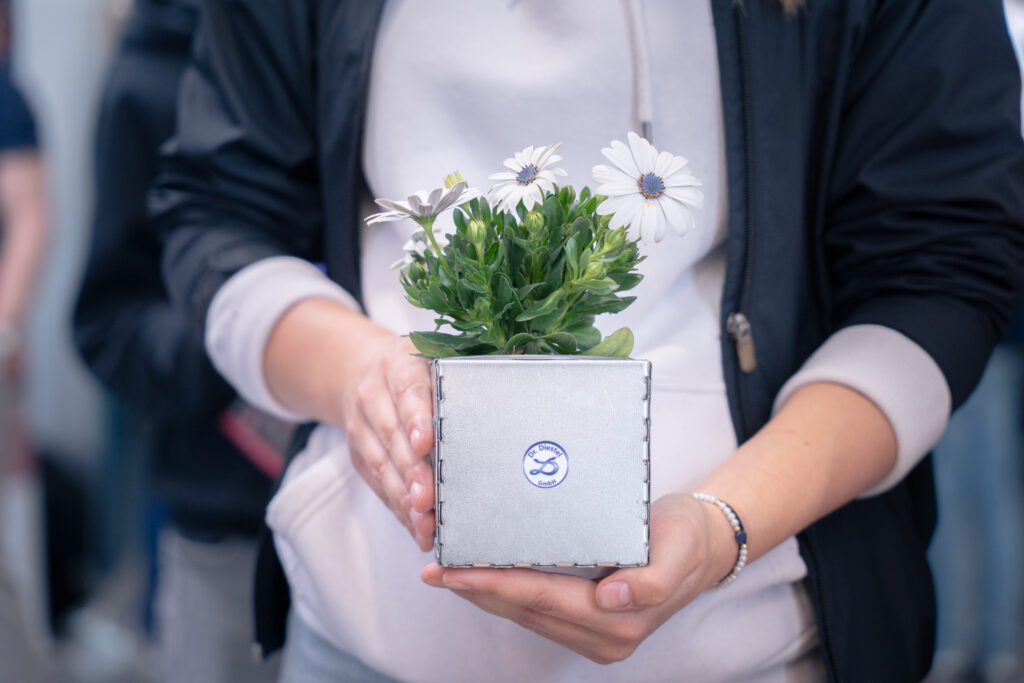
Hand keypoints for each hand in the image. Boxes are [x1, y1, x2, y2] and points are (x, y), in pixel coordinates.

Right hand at [266, 301, 436, 550]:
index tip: (426, 444)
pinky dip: (398, 508)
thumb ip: (460, 382)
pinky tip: (417, 528)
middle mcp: (374, 396)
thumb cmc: (414, 371)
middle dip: (412, 472)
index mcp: (398, 367)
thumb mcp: (432, 361)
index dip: (417, 419)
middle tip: (428, 499)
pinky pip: (378, 484)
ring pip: (382, 465)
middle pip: (393, 436)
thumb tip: (505, 410)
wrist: (357, 372)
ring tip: (424, 523)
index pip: (408, 392)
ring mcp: (362, 427)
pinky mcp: (357, 455)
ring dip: (404, 497)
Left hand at [421, 492, 737, 663]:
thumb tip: (612, 599)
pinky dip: (507, 593)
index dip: (491, 584)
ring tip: (447, 571)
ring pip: (525, 613)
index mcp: (619, 619)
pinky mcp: (589, 622)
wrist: (706, 545)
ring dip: (485, 594)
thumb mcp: (679, 549)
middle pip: (523, 610)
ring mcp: (594, 634)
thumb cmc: (688, 538)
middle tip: (433, 569)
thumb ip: (651, 581)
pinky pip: (536, 609)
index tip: (450, 570)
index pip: (539, 598)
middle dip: (475, 590)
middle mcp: (603, 635)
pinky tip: (484, 576)